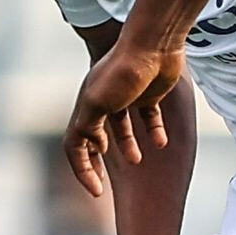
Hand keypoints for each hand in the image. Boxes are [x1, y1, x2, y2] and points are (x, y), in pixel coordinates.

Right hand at [65, 37, 184, 195]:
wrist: (155, 45)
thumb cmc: (124, 71)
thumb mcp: (97, 102)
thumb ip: (88, 126)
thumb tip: (91, 146)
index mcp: (87, 105)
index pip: (75, 143)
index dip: (82, 168)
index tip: (97, 189)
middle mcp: (103, 101)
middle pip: (93, 137)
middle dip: (96, 161)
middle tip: (105, 182)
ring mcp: (126, 96)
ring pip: (122, 129)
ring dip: (128, 146)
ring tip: (138, 158)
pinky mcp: (149, 93)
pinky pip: (149, 118)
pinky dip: (153, 131)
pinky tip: (161, 142)